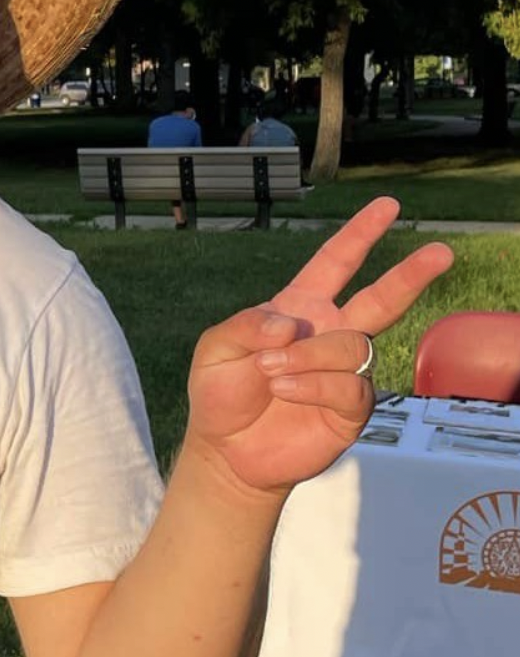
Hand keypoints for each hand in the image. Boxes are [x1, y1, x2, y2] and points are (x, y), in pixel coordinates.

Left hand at [183, 197, 453, 494]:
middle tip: (441, 252)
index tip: (387, 207)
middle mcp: (330, 334)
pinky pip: (349, 385)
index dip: (359, 235)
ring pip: (352, 345)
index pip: (334, 263)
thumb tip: (291, 322)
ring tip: (270, 372)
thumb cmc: (221, 393)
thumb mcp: (215, 348)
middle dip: (410, 274)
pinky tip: (284, 388)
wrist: (226, 449)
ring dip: (308, 355)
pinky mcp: (351, 408)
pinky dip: (313, 383)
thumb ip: (246, 325)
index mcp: (301, 308)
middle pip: (380, 298)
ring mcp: (344, 371)